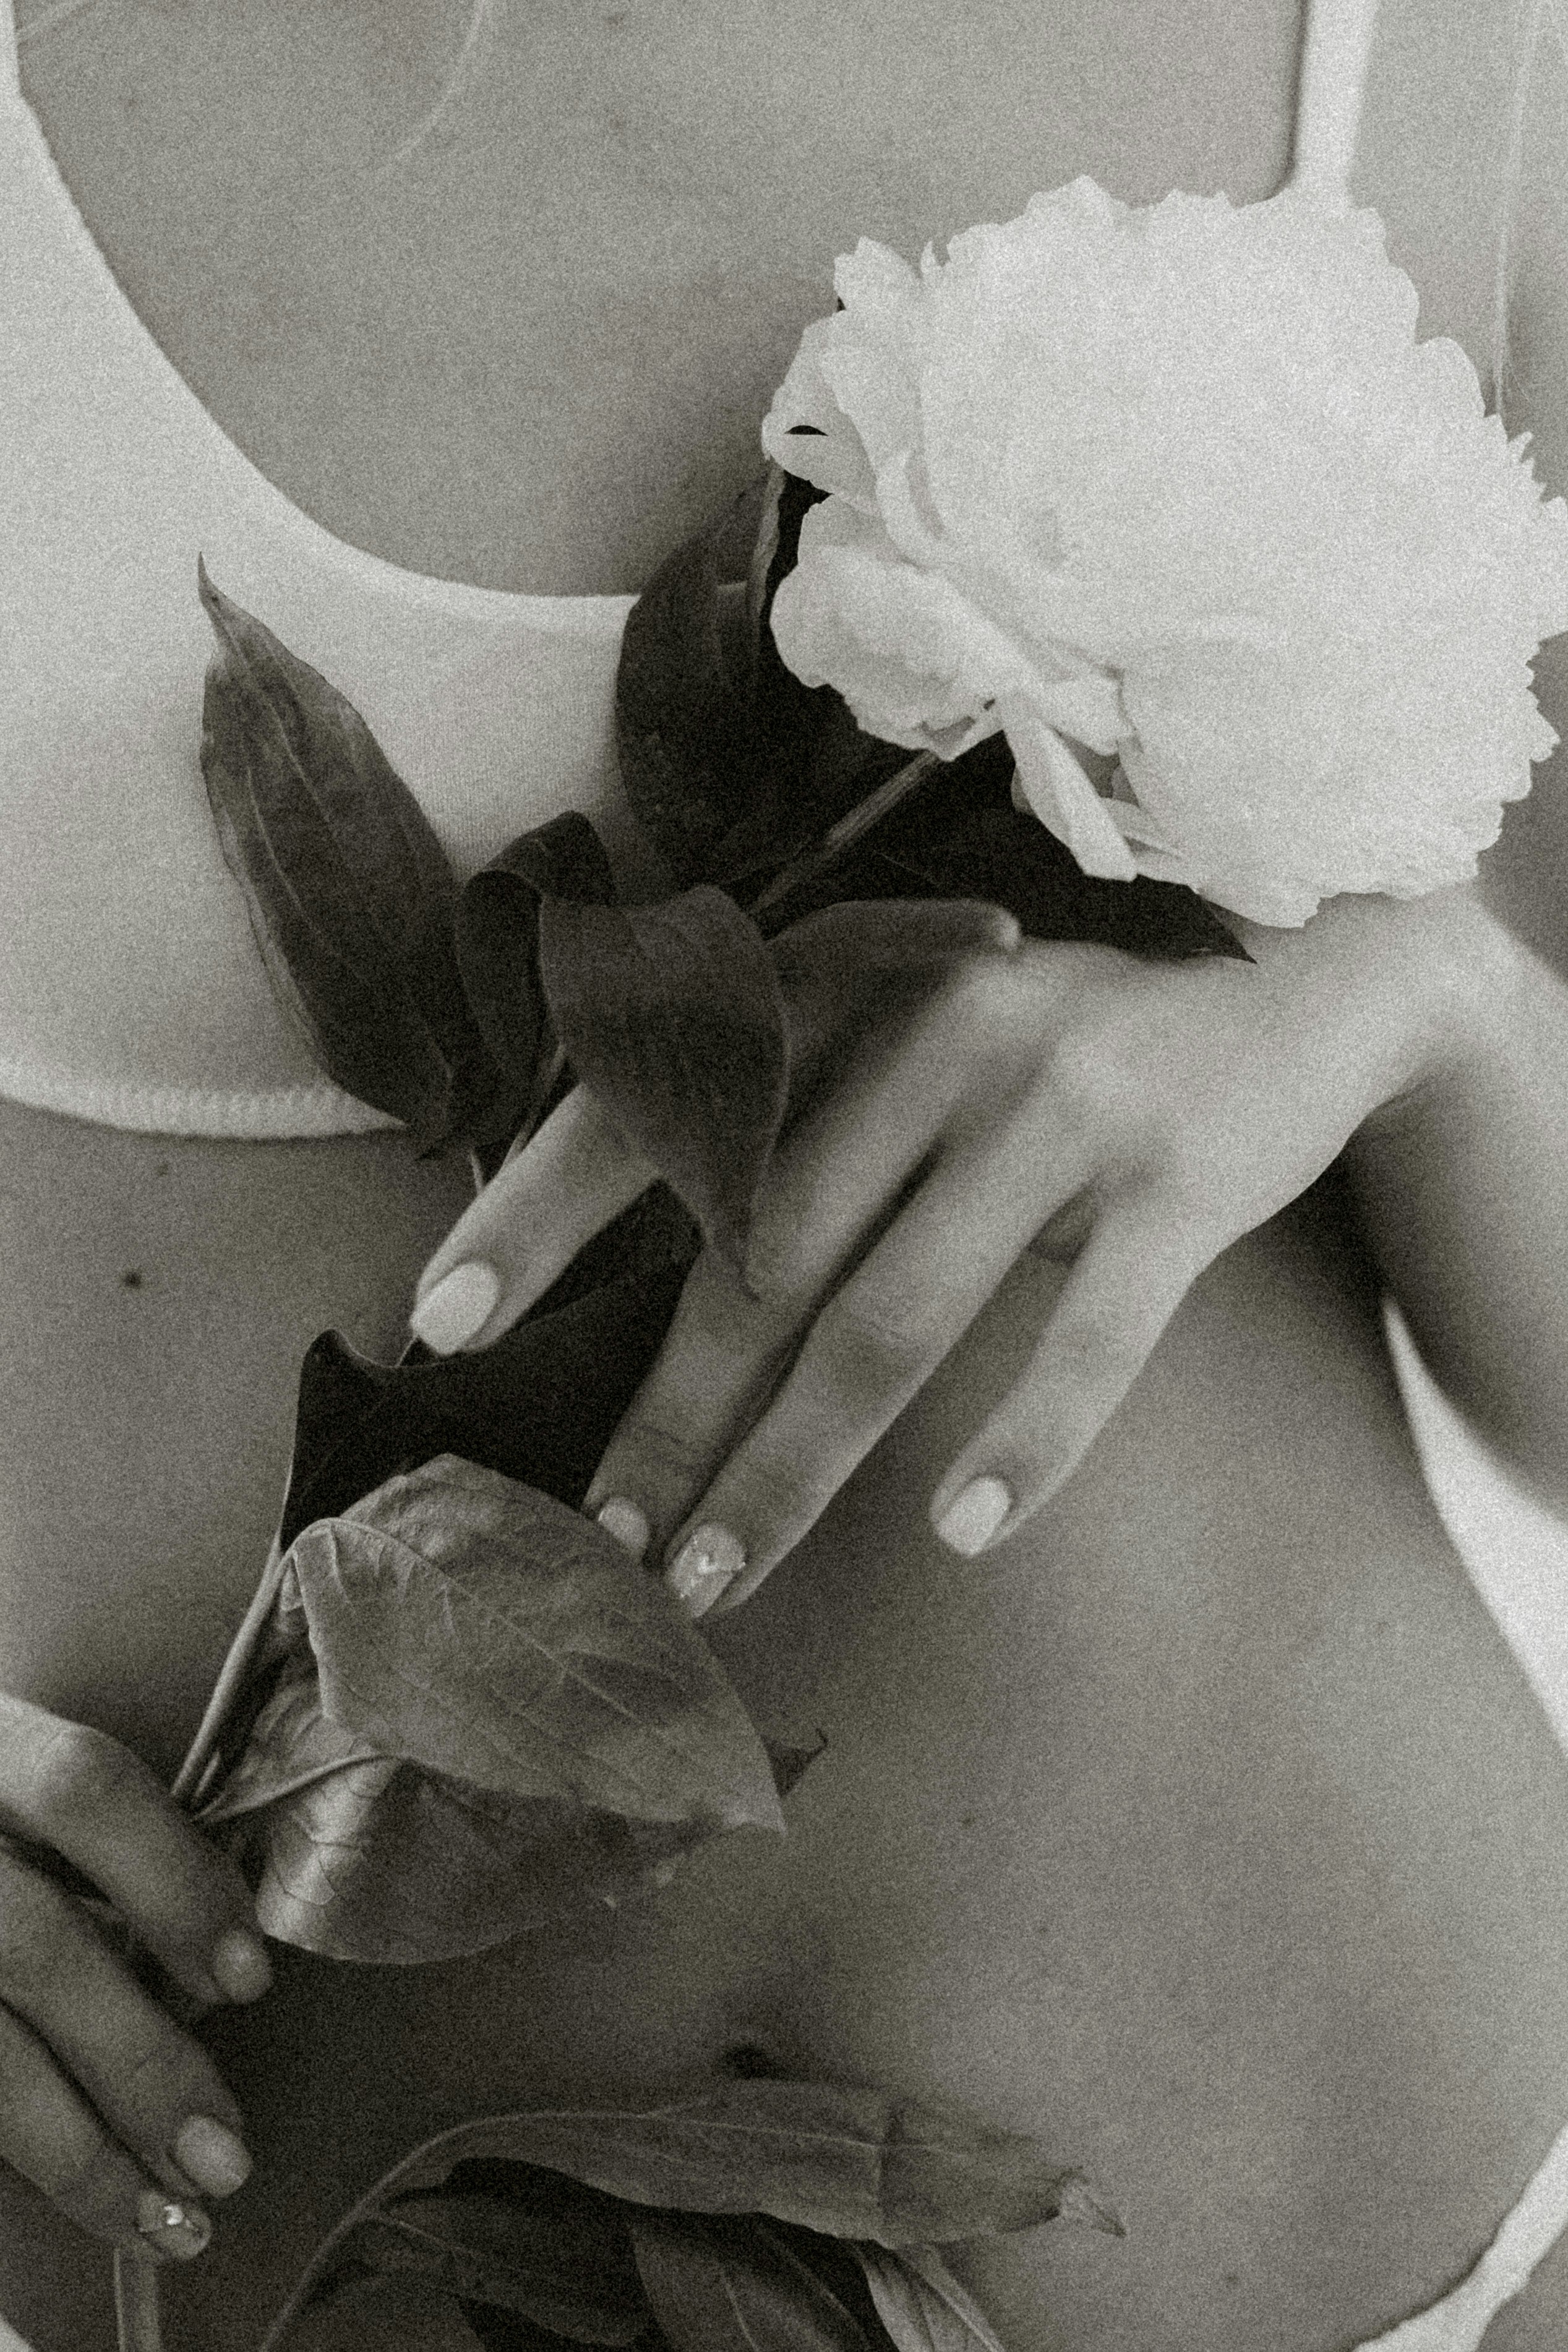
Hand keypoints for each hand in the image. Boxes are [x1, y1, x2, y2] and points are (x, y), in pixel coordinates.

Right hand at [0, 1693, 270, 2257]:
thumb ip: (110, 1854)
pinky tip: (94, 2204)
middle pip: (30, 1945)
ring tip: (172, 2222)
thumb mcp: (36, 1786)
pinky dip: (20, 2160)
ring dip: (78, 2153)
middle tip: (228, 2155)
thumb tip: (216, 1985)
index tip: (248, 1979)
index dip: (173, 1878)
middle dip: (137, 2059)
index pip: (83, 1788)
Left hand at [411, 888, 1489, 1615]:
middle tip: (606, 1539)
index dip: (540, 1213)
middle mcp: (938, 1033)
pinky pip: (1085, 1337)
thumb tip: (655, 1312)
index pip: (660, 1102)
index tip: (439, 1324)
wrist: (1293, 998)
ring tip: (719, 1574)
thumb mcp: (913, 1051)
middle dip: (670, 1412)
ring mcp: (1061, 1103)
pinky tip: (965, 1532)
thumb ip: (795, 1133)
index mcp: (850, 992)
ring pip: (894, 1316)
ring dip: (795, 1465)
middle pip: (762, 1255)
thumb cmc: (1052, 1059)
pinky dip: (1024, 1441)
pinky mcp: (1176, 1180)